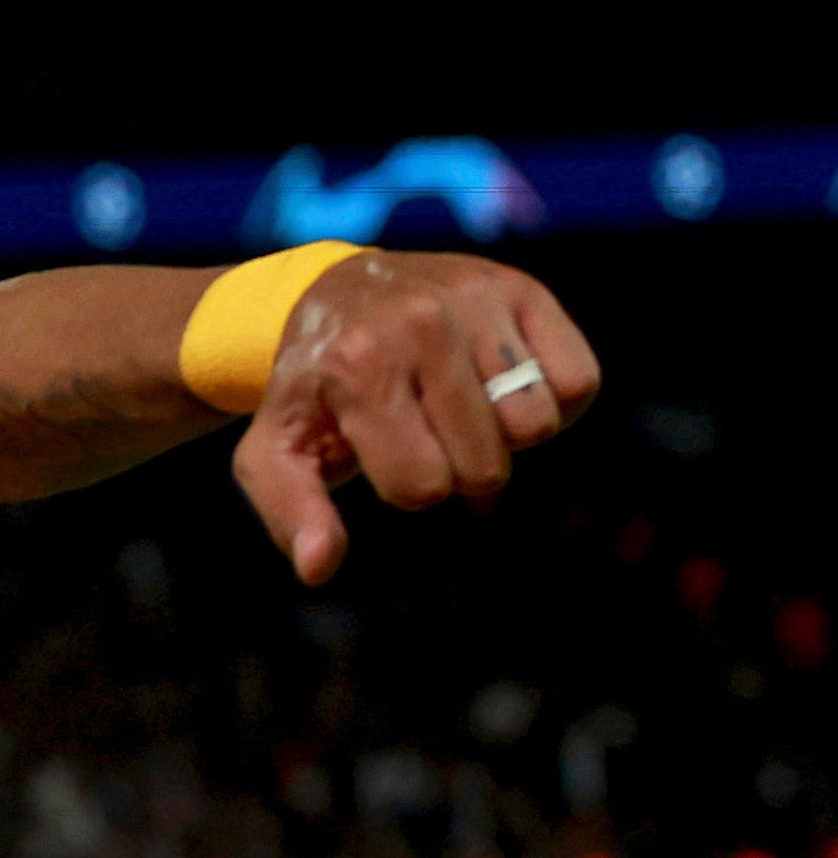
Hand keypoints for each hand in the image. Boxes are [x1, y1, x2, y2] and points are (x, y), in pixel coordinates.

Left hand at [234, 251, 600, 584]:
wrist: (337, 291)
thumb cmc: (313, 386)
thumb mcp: (278, 450)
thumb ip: (292, 511)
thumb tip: (319, 568)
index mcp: (359, 369)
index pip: (423, 487)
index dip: (409, 486)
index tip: (388, 454)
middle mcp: (421, 325)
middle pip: (487, 464)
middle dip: (460, 468)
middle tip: (429, 432)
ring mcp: (478, 300)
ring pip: (538, 424)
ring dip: (507, 435)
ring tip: (466, 408)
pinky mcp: (524, 289)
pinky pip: (578, 383)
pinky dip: (553, 399)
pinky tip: (504, 386)